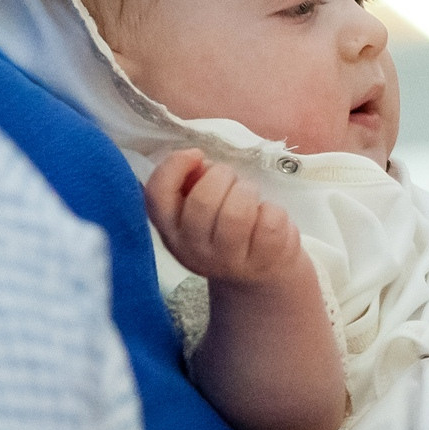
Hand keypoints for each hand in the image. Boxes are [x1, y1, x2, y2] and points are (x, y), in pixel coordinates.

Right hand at [145, 149, 305, 286]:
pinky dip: (272, 210)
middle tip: (232, 181)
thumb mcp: (200, 210)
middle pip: (203, 200)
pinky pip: (269, 221)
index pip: (156, 194)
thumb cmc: (227, 228)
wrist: (258, 275)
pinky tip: (268, 218)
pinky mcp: (263, 262)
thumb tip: (199, 163)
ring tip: (250, 197)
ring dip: (248, 192)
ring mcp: (228, 261)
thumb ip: (192, 183)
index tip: (197, 154)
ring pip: (237, 212)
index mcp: (171, 231)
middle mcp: (193, 250)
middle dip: (222, 176)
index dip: (175, 165)